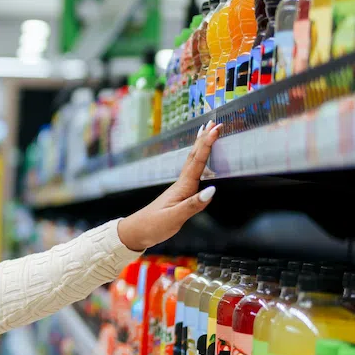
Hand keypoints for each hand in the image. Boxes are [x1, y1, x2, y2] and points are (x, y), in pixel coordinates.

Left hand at [116, 121, 219, 251]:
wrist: (137, 233)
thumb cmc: (154, 225)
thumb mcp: (175, 217)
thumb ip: (194, 205)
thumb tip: (213, 190)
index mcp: (182, 187)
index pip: (197, 161)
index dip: (208, 144)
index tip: (217, 128)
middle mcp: (182, 184)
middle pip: (195, 157)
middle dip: (205, 139)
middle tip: (214, 122)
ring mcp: (180, 189)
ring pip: (193, 163)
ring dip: (201, 147)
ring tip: (207, 134)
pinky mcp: (180, 195)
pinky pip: (193, 173)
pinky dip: (198, 162)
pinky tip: (200, 162)